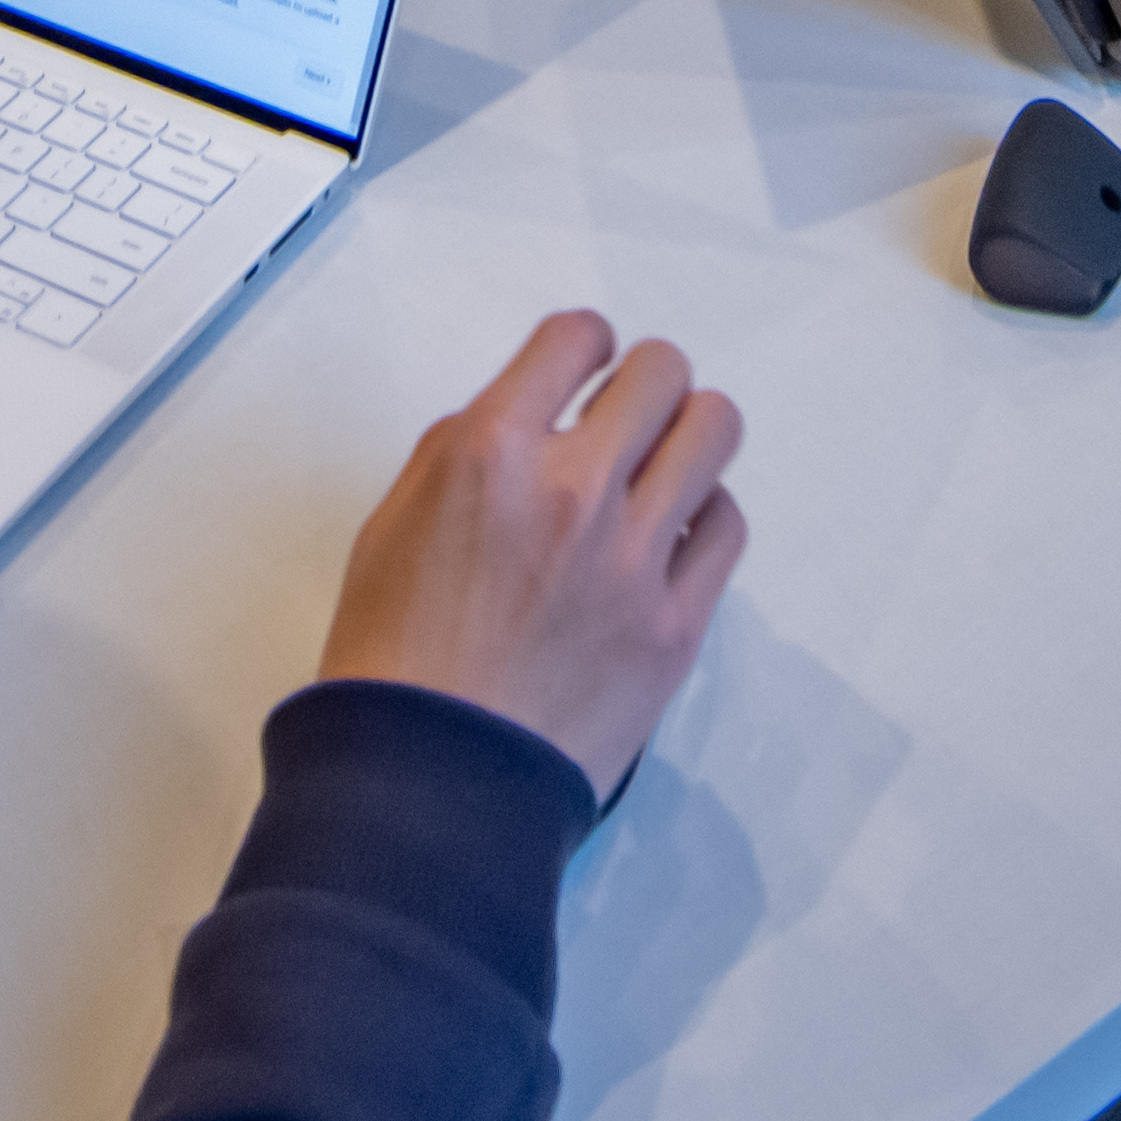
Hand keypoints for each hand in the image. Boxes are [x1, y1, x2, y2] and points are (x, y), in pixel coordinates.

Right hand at [320, 312, 747, 803]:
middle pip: (660, 373)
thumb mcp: (393, 524)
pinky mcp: (675, 624)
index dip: (586, 344)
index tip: (588, 363)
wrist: (427, 783)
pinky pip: (727, 528)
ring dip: (690, 435)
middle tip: (629, 418)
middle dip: (644, 385)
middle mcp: (572, 489)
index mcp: (490, 453)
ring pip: (714, 432)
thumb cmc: (393, 662)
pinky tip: (674, 536)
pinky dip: (706, 518)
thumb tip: (523, 423)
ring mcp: (632, 558)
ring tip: (666, 467)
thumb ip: (462, 454)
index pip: (574, 337)